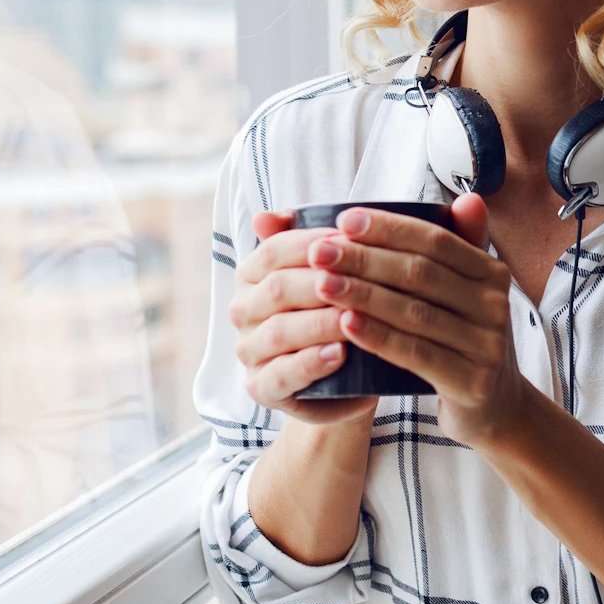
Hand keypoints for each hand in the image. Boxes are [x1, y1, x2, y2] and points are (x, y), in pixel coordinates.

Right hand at [229, 210, 378, 425]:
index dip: (311, 243)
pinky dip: (311, 364)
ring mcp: (249, 351)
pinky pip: (281, 375)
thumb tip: (266, 216)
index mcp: (253, 275)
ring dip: (320, 323)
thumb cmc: (339, 312)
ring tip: (354, 319)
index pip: (274, 251)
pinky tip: (340, 355)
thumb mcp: (333, 273)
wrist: (350, 376)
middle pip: (277, 289)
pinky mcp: (262, 388)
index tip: (352, 239)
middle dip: (320, 283)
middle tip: (360, 280)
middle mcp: (243, 311)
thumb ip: (311, 240)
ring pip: (279, 332)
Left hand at [305, 197, 528, 445]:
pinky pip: (417, 354)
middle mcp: (496, 305)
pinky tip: (346, 324)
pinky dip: (379, 337)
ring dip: (363, 295)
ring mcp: (487, 345)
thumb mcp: (470, 292)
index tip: (343, 219)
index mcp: (492, 273)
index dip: (389, 228)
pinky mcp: (472, 382)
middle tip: (319, 251)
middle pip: (421, 274)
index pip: (436, 240)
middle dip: (365, 259)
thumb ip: (461, 246)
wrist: (496, 407)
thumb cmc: (465, 340)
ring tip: (320, 283)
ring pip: (414, 313)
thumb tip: (467, 195)